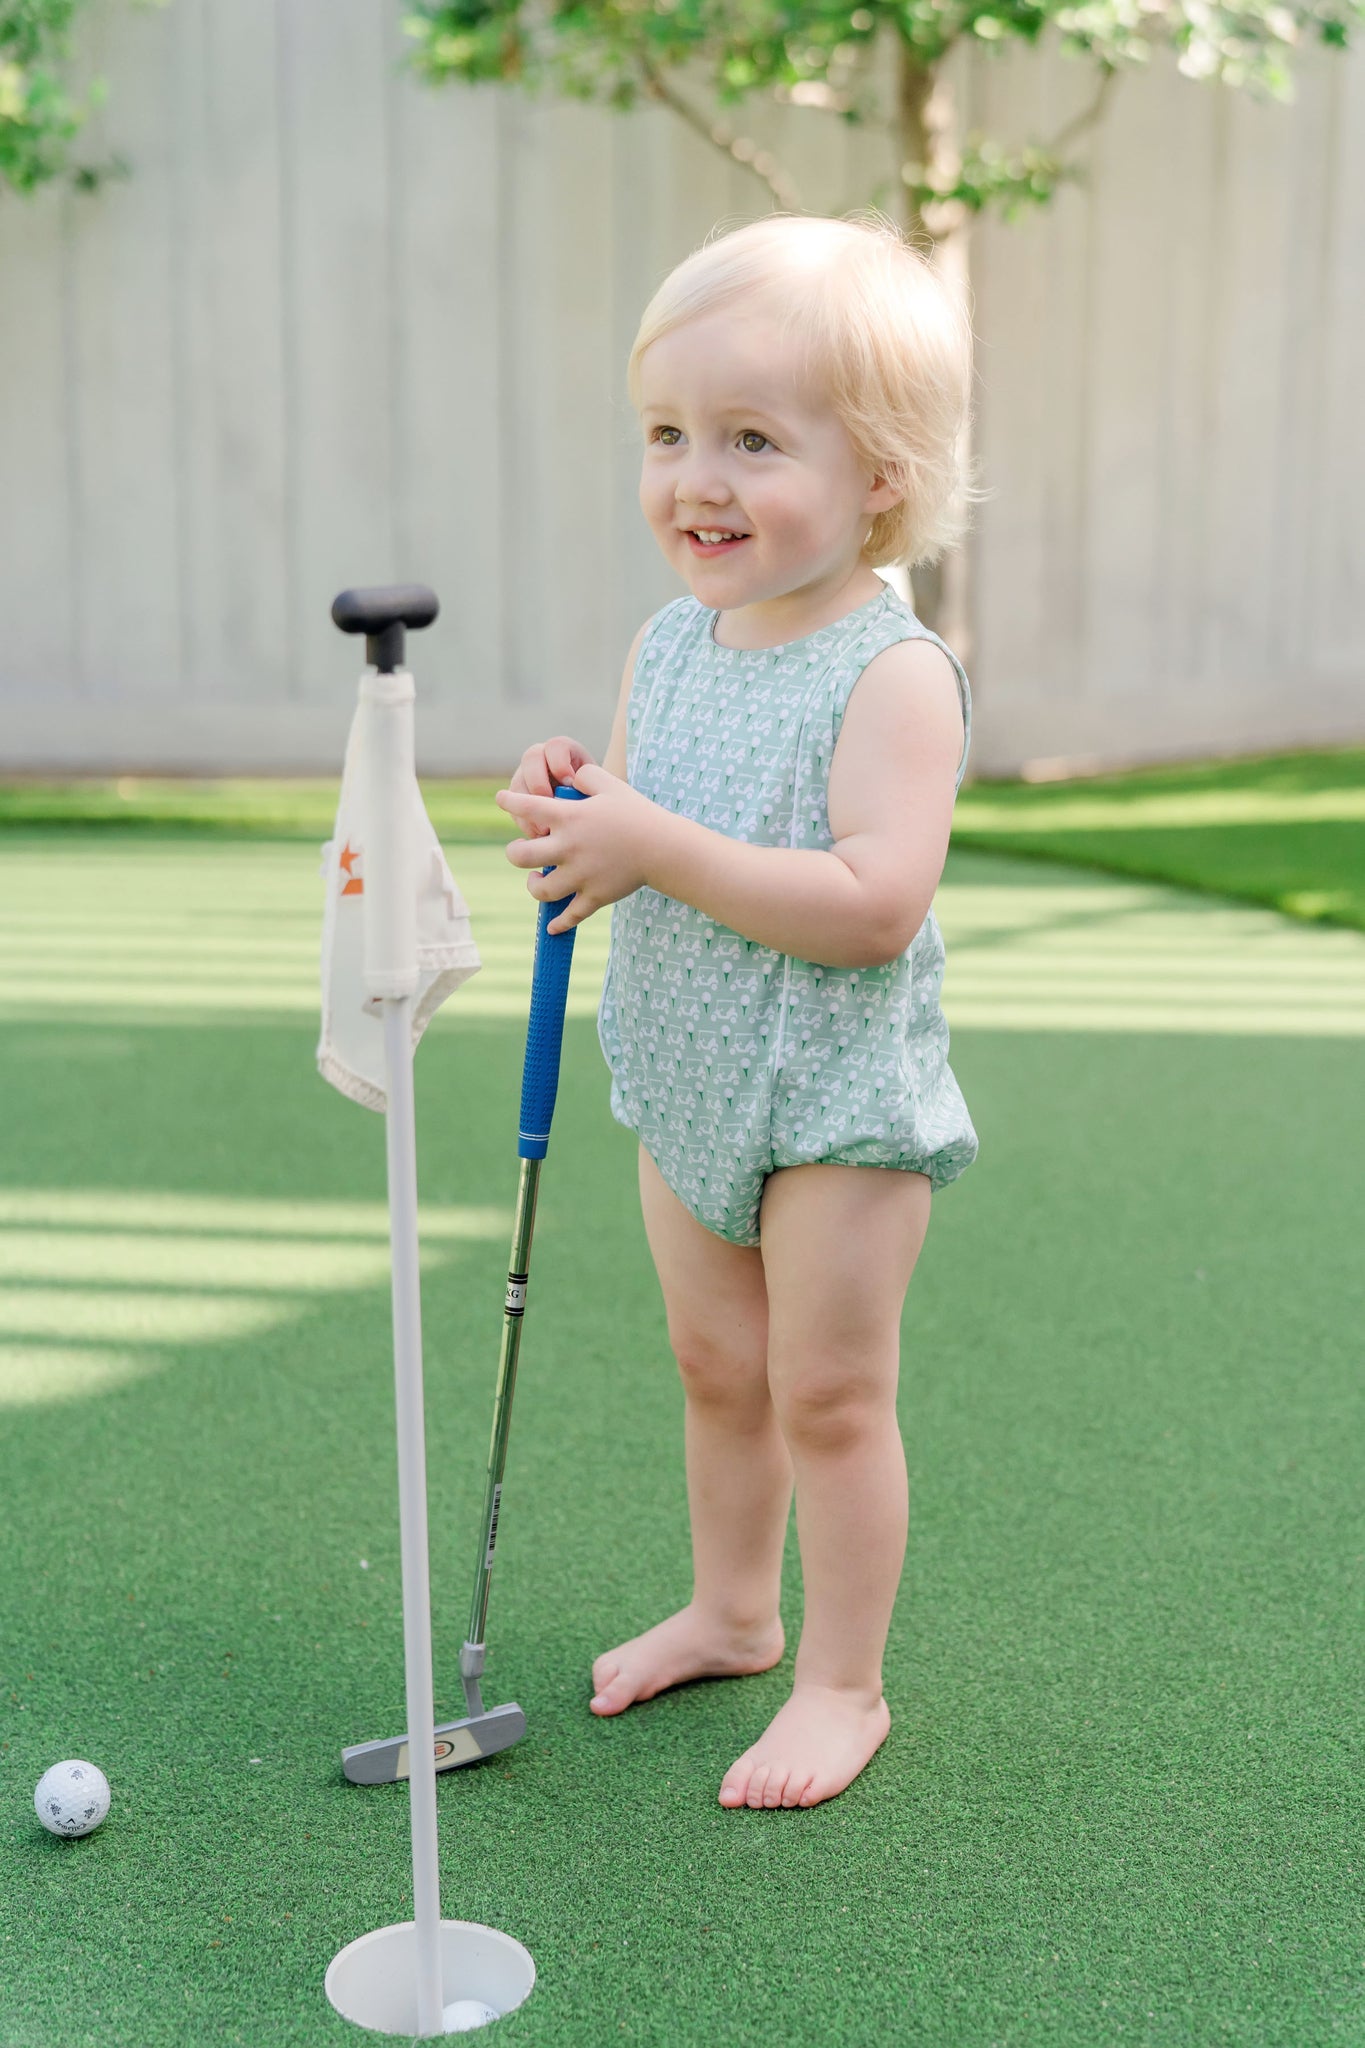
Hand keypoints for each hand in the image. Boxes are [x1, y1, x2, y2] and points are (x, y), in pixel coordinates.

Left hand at [495, 761, 665, 933]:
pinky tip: (552, 926)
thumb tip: (566, 778)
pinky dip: (558, 923)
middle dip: (514, 853)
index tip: (501, 800)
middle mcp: (569, 847)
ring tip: (537, 879)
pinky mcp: (595, 896)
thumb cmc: (637, 812)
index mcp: (570, 817)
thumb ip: (584, 776)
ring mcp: (581, 875)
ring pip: (540, 890)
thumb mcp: (610, 784)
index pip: (528, 807)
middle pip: (521, 856)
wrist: (664, 847)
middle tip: (520, 851)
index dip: (509, 802)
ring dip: (533, 886)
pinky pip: (569, 916)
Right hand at [508, 736, 598, 836]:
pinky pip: (514, 808)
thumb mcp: (601, 791)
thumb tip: (579, 794)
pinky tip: (540, 834)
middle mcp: (541, 758)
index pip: (556, 746)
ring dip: (527, 806)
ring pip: (517, 784)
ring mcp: (526, 777)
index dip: (560, 763)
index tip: (570, 783)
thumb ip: (592, 786)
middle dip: (539, 782)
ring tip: (546, 828)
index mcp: (564, 751)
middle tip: (550, 804)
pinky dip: (525, 822)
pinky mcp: (518, 800)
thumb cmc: (597, 801)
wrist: (589, 818)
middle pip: (531, 757)